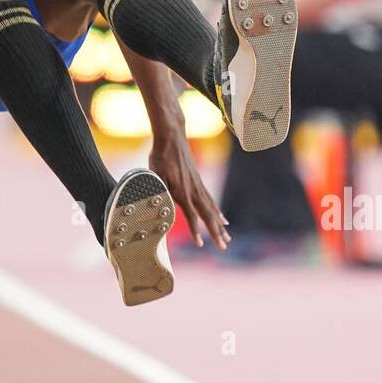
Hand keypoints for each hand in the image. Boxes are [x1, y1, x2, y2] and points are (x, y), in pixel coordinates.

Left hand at [148, 133, 229, 249]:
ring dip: (219, 224)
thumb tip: (158, 206)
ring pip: (212, 209)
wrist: (172, 136)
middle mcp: (193, 190)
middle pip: (207, 215)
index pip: (191, 216)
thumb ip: (158, 191)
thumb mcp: (154, 174)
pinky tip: (222, 218)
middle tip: (224, 246)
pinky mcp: (198, 181)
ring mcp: (198, 185)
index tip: (200, 245)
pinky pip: (210, 200)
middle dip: (216, 232)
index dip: (195, 231)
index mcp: (182, 191)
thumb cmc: (160, 155)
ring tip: (227, 237)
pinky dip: (217, 211)